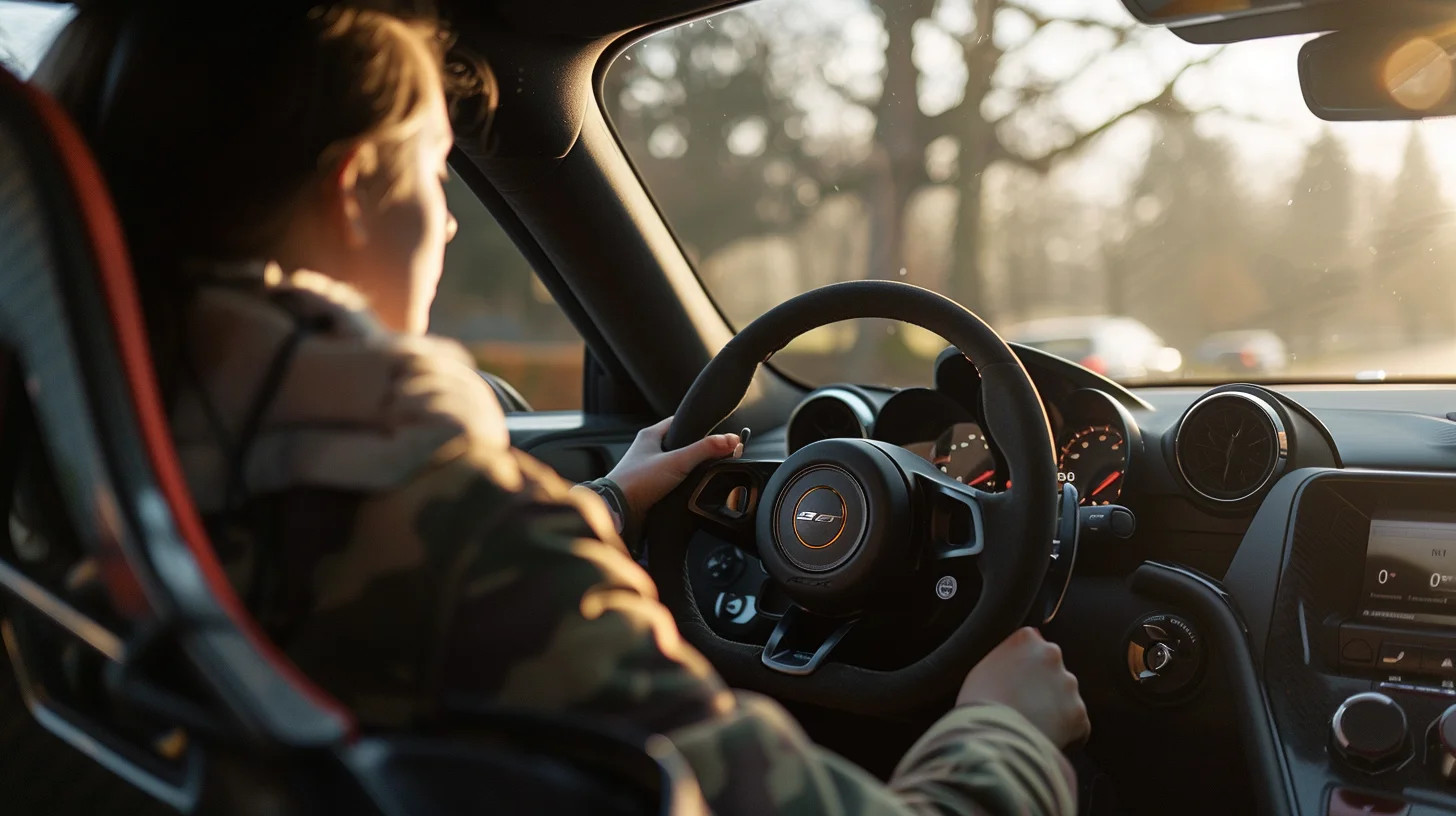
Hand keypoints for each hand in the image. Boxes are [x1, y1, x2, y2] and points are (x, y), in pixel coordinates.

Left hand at [606, 417, 741, 518]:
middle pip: (679, 445)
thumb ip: (705, 450)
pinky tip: (687, 491)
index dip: (698, 427)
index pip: (679, 422)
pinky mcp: (649, 490)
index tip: (715, 433)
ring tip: (701, 475)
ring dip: (688, 471)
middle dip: (696, 452)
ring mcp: (647, 471)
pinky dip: (681, 487)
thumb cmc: (636, 482)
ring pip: (675, 466)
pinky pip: (670, 484)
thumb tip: (730, 440)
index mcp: (650, 436)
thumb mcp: (677, 461)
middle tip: (712, 456)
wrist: (618, 512)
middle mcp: (647, 451)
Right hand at [957, 627, 1088, 748]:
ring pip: (1065, 697)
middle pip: (1051, 669)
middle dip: (1043, 685)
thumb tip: (1013, 666)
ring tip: (1031, 726)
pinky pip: (1076, 725)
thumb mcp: (982, 669)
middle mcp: (1052, 655)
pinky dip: (1065, 734)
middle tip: (1023, 705)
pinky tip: (1043, 739)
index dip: (1024, 664)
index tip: (1016, 680)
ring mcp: (1068, 685)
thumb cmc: (978, 704)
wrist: (992, 738)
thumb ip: (1004, 660)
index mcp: (1026, 640)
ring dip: (1054, 708)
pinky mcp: (1079, 715)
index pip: (1032, 644)